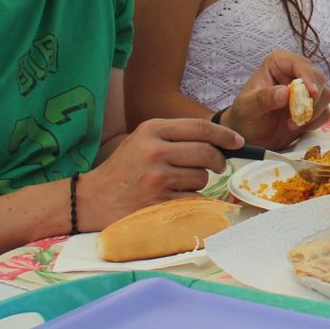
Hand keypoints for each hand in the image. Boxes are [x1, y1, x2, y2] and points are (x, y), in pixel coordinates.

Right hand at [78, 117, 242, 230]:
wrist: (91, 199)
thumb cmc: (124, 169)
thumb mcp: (143, 140)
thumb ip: (176, 136)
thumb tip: (220, 139)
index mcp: (152, 129)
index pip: (200, 127)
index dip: (225, 134)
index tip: (238, 142)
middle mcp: (154, 150)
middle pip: (207, 152)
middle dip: (218, 161)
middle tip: (218, 166)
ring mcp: (156, 177)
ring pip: (201, 177)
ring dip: (199, 182)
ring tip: (180, 183)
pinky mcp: (158, 201)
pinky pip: (193, 199)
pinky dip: (193, 200)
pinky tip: (177, 198)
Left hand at [221, 50, 329, 148]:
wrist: (249, 137)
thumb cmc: (244, 116)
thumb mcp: (247, 108)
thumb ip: (264, 99)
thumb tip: (285, 92)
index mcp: (278, 64)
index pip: (299, 64)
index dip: (308, 76)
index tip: (311, 93)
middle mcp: (295, 73)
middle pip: (318, 78)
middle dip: (312, 98)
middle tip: (298, 115)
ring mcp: (306, 90)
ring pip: (325, 94)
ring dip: (313, 111)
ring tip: (292, 124)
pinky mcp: (312, 107)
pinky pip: (325, 111)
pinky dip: (316, 121)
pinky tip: (299, 127)